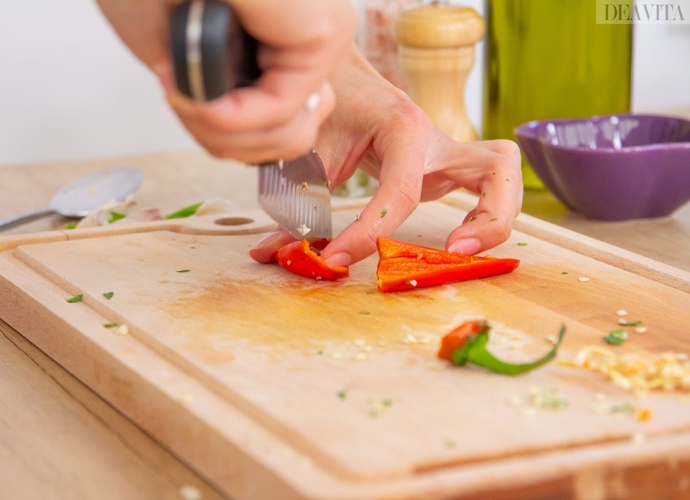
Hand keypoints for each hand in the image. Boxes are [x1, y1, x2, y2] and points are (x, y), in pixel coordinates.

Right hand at [96, 0, 357, 162]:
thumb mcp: (180, 61)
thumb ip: (219, 107)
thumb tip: (243, 132)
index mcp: (280, 42)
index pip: (279, 123)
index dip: (225, 136)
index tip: (181, 102)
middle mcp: (308, 37)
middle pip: (288, 136)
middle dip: (227, 141)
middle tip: (185, 104)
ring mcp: (321, 34)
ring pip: (287, 132)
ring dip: (223, 132)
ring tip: (186, 96)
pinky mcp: (322, 30)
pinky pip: (281, 109)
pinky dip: (234, 119)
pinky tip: (201, 97)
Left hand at [250, 45, 522, 266]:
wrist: (338, 75)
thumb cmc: (326, 108)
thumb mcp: (307, 154)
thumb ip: (294, 204)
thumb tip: (272, 255)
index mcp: (402, 128)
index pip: (399, 192)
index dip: (368, 234)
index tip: (335, 260)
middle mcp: (436, 138)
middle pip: (495, 168)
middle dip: (487, 218)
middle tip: (452, 250)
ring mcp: (447, 150)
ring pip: (504, 173)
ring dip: (497, 217)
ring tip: (461, 249)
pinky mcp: (447, 164)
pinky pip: (489, 184)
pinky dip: (487, 214)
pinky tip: (458, 240)